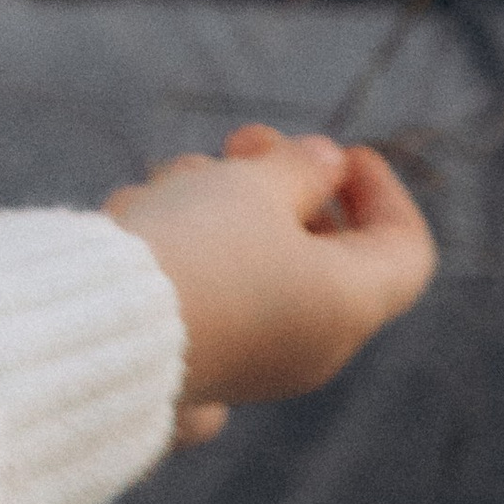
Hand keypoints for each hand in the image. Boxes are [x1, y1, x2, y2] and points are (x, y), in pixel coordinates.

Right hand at [106, 125, 433, 432]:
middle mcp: (313, 345)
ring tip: (175, 179)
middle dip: (284, 185)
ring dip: (224, 206)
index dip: (383, 191)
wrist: (98, 323)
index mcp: (349, 306)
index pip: (405, 249)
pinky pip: (212, 292)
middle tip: (242, 142)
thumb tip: (326, 165)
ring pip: (258, 263)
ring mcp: (253, 360)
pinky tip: (142, 218)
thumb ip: (302, 167)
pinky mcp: (196, 361)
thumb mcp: (255, 182)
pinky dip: (190, 247)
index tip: (343, 152)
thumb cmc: (194, 249)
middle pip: (323, 251)